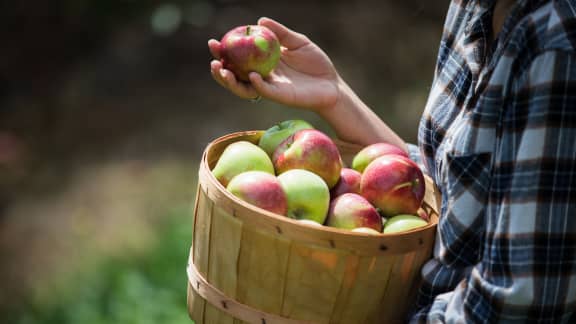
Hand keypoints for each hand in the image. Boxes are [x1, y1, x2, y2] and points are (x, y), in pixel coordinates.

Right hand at [209, 17, 339, 112]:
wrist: (332, 84)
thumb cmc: (316, 63)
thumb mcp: (298, 41)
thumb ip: (280, 33)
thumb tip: (260, 21)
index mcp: (262, 63)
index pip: (238, 58)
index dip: (224, 52)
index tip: (214, 42)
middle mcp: (262, 77)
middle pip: (234, 76)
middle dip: (219, 69)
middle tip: (213, 60)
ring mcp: (269, 88)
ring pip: (244, 88)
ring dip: (231, 81)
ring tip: (222, 71)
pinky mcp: (280, 96)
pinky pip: (264, 91)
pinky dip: (257, 84)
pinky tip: (253, 75)